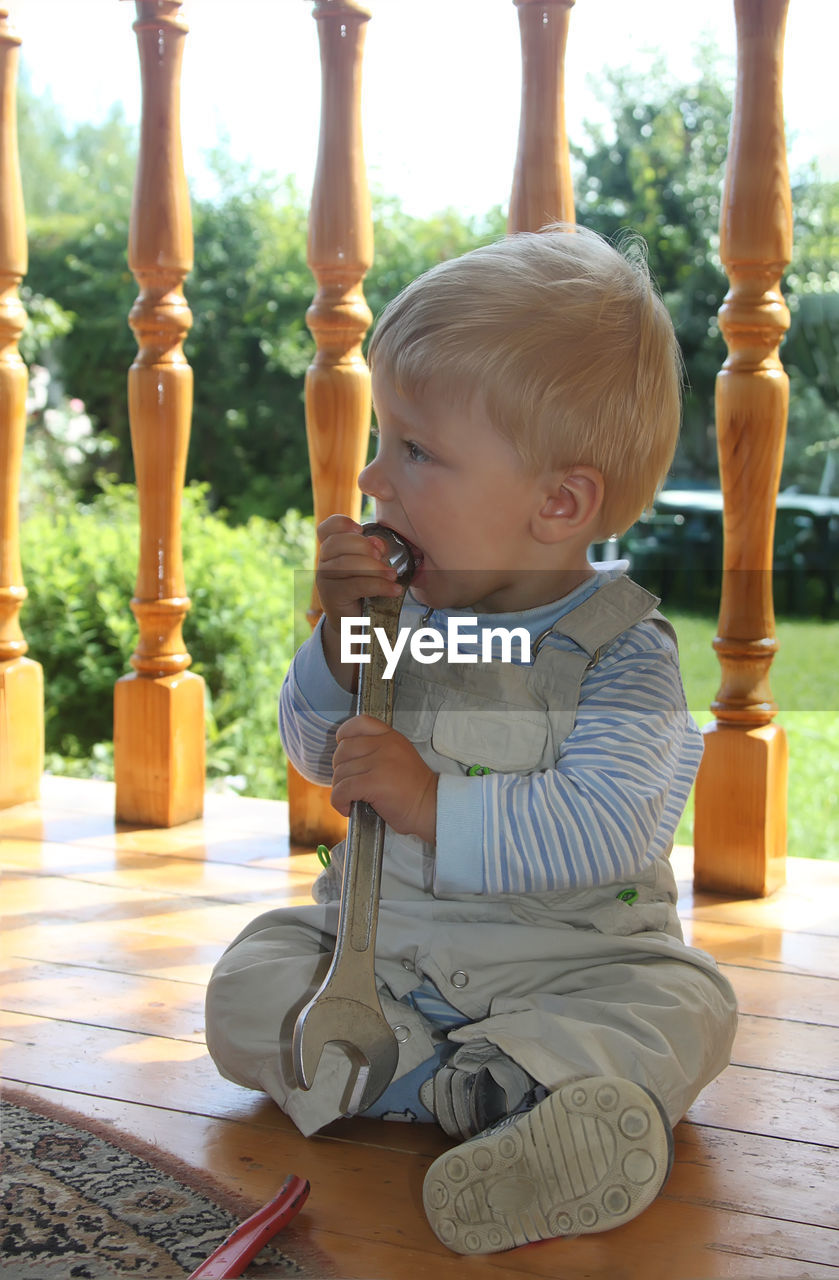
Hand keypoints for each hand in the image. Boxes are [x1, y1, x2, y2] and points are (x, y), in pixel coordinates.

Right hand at [316, 515, 401, 634]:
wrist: (357, 623)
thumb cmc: (366, 590)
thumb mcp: (372, 565)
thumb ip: (374, 550)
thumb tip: (378, 543)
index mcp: (332, 549)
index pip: (326, 529)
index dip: (340, 523)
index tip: (360, 528)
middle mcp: (323, 562)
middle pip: (338, 543)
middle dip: (364, 546)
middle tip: (383, 557)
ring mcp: (324, 579)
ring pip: (347, 564)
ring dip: (375, 568)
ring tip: (393, 576)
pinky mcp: (331, 596)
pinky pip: (355, 585)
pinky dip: (379, 585)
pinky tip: (394, 589)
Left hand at [331, 715, 437, 843]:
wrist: (431, 808)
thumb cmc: (413, 790)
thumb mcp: (400, 756)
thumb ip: (377, 750)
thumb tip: (345, 758)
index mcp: (391, 737)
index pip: (360, 722)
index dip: (345, 734)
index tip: (344, 749)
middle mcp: (385, 746)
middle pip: (343, 749)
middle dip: (339, 768)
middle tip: (348, 783)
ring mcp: (380, 763)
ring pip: (341, 772)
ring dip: (340, 789)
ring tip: (351, 799)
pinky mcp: (373, 783)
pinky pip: (342, 790)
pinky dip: (339, 801)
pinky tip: (349, 808)